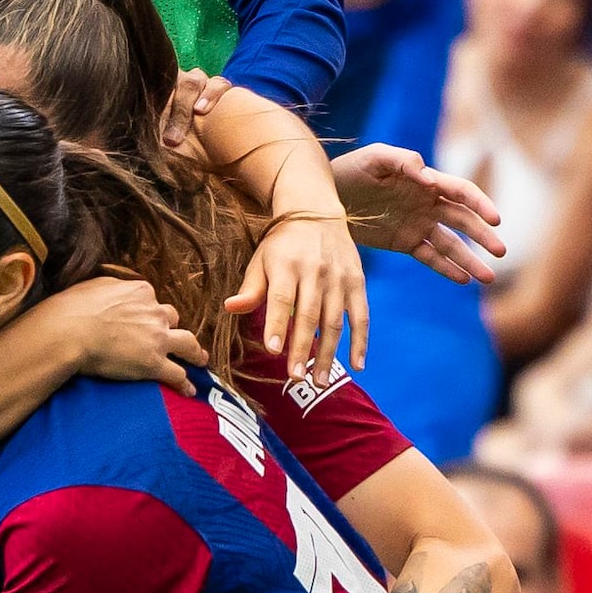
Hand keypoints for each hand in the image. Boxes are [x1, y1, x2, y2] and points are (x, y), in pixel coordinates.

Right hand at [45, 271, 209, 393]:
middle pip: (173, 319)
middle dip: (173, 329)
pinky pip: (177, 374)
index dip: (149, 312)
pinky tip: (189, 391)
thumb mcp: (97, 286)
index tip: (144, 321)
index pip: (153, 302)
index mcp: (141, 292)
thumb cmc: (73, 309)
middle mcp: (155, 313)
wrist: (68, 332)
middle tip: (175, 339)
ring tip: (201, 360)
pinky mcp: (153, 364)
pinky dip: (185, 384)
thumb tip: (116, 294)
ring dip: (196, 353)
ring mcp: (157, 339)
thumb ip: (115, 288)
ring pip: (188, 344)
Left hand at [233, 211, 368, 379]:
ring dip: (328, 354)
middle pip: (309, 315)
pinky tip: (356, 365)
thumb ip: (251, 288)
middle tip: (295, 378)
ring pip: (334, 321)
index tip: (274, 350)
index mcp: (286, 265)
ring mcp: (339, 278)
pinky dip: (360, 342)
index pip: (281, 298)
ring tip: (318, 381)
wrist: (316, 212)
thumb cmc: (282, 243)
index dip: (277, 324)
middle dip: (303, 349)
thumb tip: (230, 308)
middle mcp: (314, 272)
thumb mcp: (261, 259)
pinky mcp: (357, 283)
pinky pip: (361, 316)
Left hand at [330, 144, 504, 282]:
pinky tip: (464, 280)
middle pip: (463, 221)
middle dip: (483, 236)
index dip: (480, 204)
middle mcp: (428, 204)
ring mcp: (418, 224)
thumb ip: (403, 161)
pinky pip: (430, 257)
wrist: (325, 198)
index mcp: (426, 181)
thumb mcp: (374, 158)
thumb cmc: (352, 170)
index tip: (495, 220)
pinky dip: (446, 268)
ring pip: (451, 244)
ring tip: (487, 278)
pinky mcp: (405, 242)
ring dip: (470, 260)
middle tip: (501, 252)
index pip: (461, 192)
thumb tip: (429, 178)